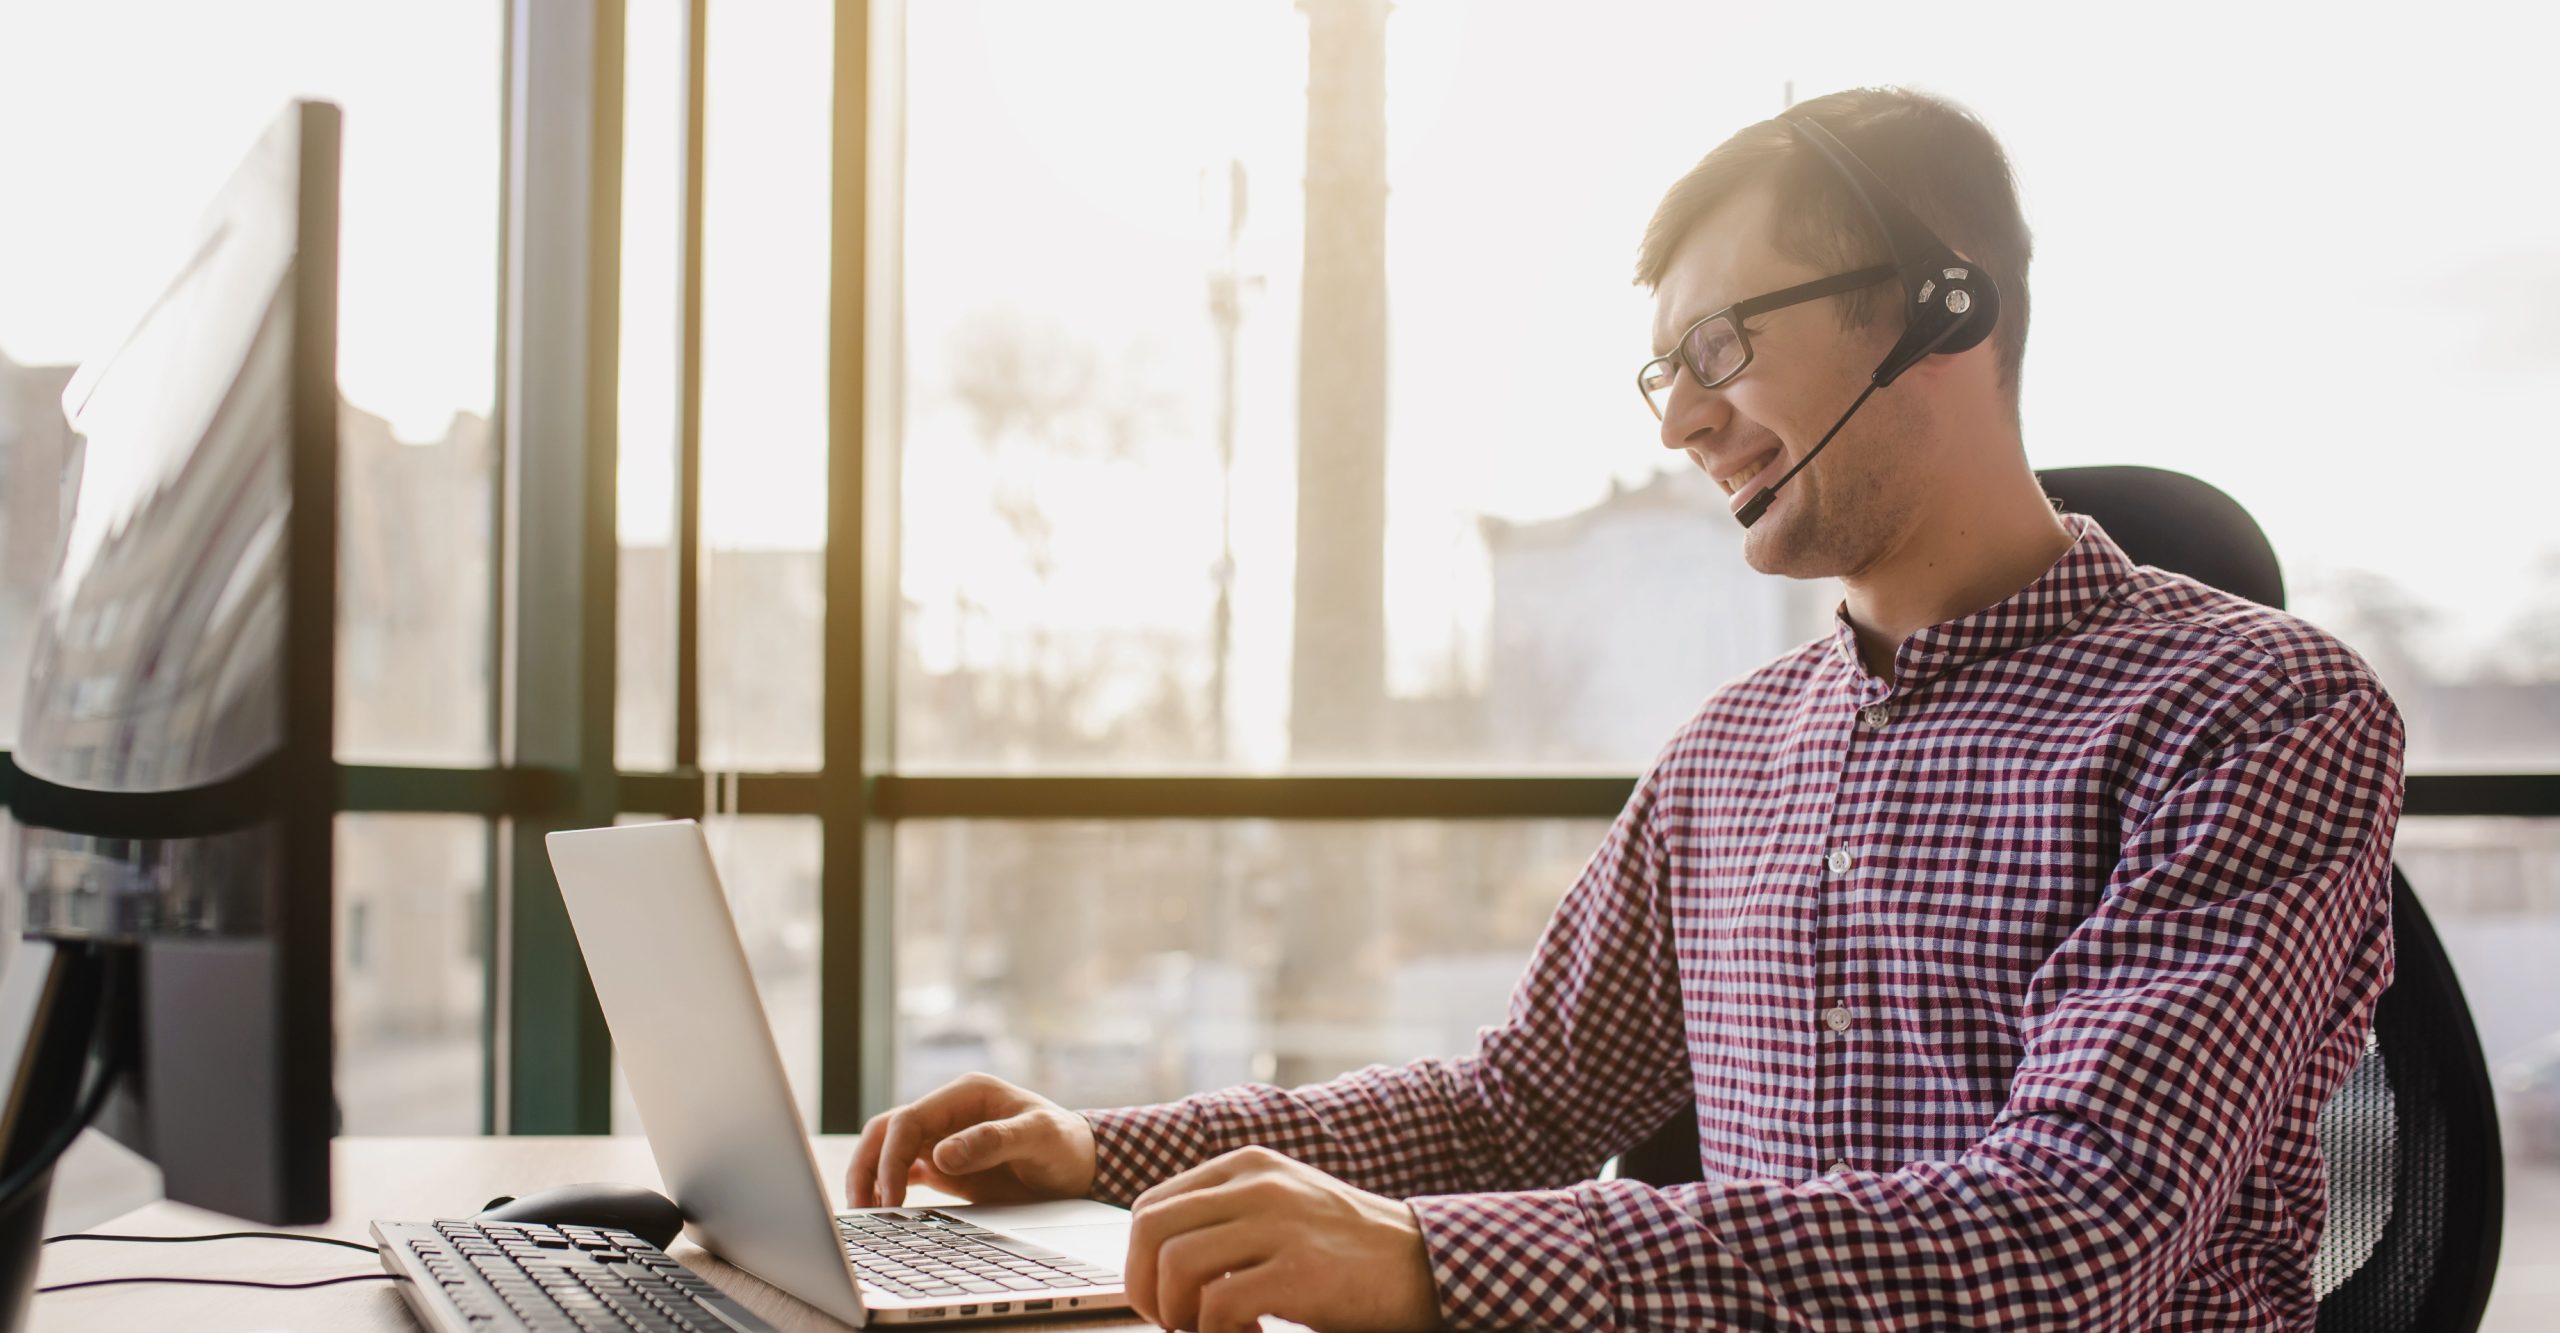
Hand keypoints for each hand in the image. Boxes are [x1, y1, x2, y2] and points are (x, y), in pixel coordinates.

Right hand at [847, 1073, 1096, 1207]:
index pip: (909, 1119)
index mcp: (966, 1094)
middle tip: (860, 1208)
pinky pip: (905, 1174)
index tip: (891, 1198)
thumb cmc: (1066, 1145)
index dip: (892, 1157)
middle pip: (888, 1132)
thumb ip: (994, 1141)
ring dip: (870, 1178)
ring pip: (888, 1151)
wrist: (1082, 1166)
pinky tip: (882, 1215)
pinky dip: (888, 1190)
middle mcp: (948, 1112)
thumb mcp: (1040, 1138)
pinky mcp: (944, 1165)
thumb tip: (941, 1155)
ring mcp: (943, 1138)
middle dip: (867, 1167)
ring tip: (862, 1214)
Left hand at [1123, 1145, 1441, 1332]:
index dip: (1140, 1262)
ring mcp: (1280, 1224)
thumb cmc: (1347, 1249)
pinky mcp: (1300, 1270)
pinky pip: (1219, 1304)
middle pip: (1151, 1232)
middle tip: (1176, 1322)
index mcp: (1247, 1166)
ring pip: (1176, 1265)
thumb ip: (1226, 1218)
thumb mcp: (1282, 1208)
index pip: (1151, 1207)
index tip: (1163, 1298)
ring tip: (1218, 1330)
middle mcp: (1258, 1184)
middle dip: (1146, 1290)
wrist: (1424, 1263)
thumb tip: (1155, 1265)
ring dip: (1181, 1315)